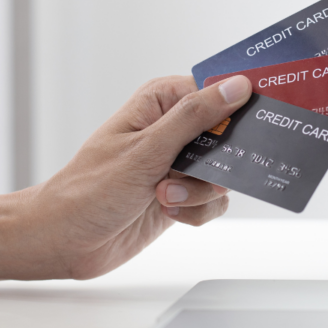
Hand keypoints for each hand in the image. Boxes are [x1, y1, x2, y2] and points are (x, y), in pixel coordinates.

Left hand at [5, 75, 252, 279]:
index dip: (240, 102)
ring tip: (166, 196)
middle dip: (219, 161)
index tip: (263, 115)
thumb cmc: (89, 190)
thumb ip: (195, 117)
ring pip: (223, 172)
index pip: (216, 89)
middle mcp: (172, 129)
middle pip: (228, 134)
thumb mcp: (147, 150)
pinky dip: (197, 210)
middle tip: (200, 172)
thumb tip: (236, 86)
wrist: (64, 241)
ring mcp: (178, 163)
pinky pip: (214, 200)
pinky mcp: (182, 195)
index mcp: (161, 102)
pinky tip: (171, 213)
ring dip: (200, 191)